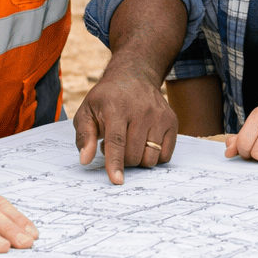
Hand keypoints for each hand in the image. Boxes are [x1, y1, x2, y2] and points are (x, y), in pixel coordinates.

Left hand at [74, 68, 178, 184]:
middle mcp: (142, 110)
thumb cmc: (107, 99)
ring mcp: (159, 116)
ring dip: (138, 159)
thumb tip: (85, 159)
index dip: (115, 163)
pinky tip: (144, 143)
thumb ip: (85, 136)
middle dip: (122, 160)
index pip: (117, 141)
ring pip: (151, 158)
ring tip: (130, 142)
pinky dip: (154, 156)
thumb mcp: (87, 111)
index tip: (117, 180)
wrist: (134, 76)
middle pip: (134, 154)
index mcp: (117, 107)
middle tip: (116, 144)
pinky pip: (165, 155)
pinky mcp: (172, 121)